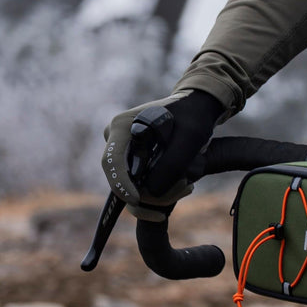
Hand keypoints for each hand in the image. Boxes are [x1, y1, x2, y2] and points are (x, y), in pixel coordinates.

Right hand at [101, 90, 223, 220]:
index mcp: (122, 126)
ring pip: (131, 188)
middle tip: (187, 187)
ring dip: (159, 196)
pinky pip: (138, 189)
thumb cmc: (192, 115)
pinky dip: (158, 195)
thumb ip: (172, 162)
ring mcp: (122, 154)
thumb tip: (150, 192)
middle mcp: (116, 141)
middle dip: (151, 193)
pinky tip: (181, 188)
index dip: (120, 183)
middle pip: (122, 180)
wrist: (194, 108)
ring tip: (188, 186)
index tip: (137, 199)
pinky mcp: (132, 165)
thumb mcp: (190, 135)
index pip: (111, 161)